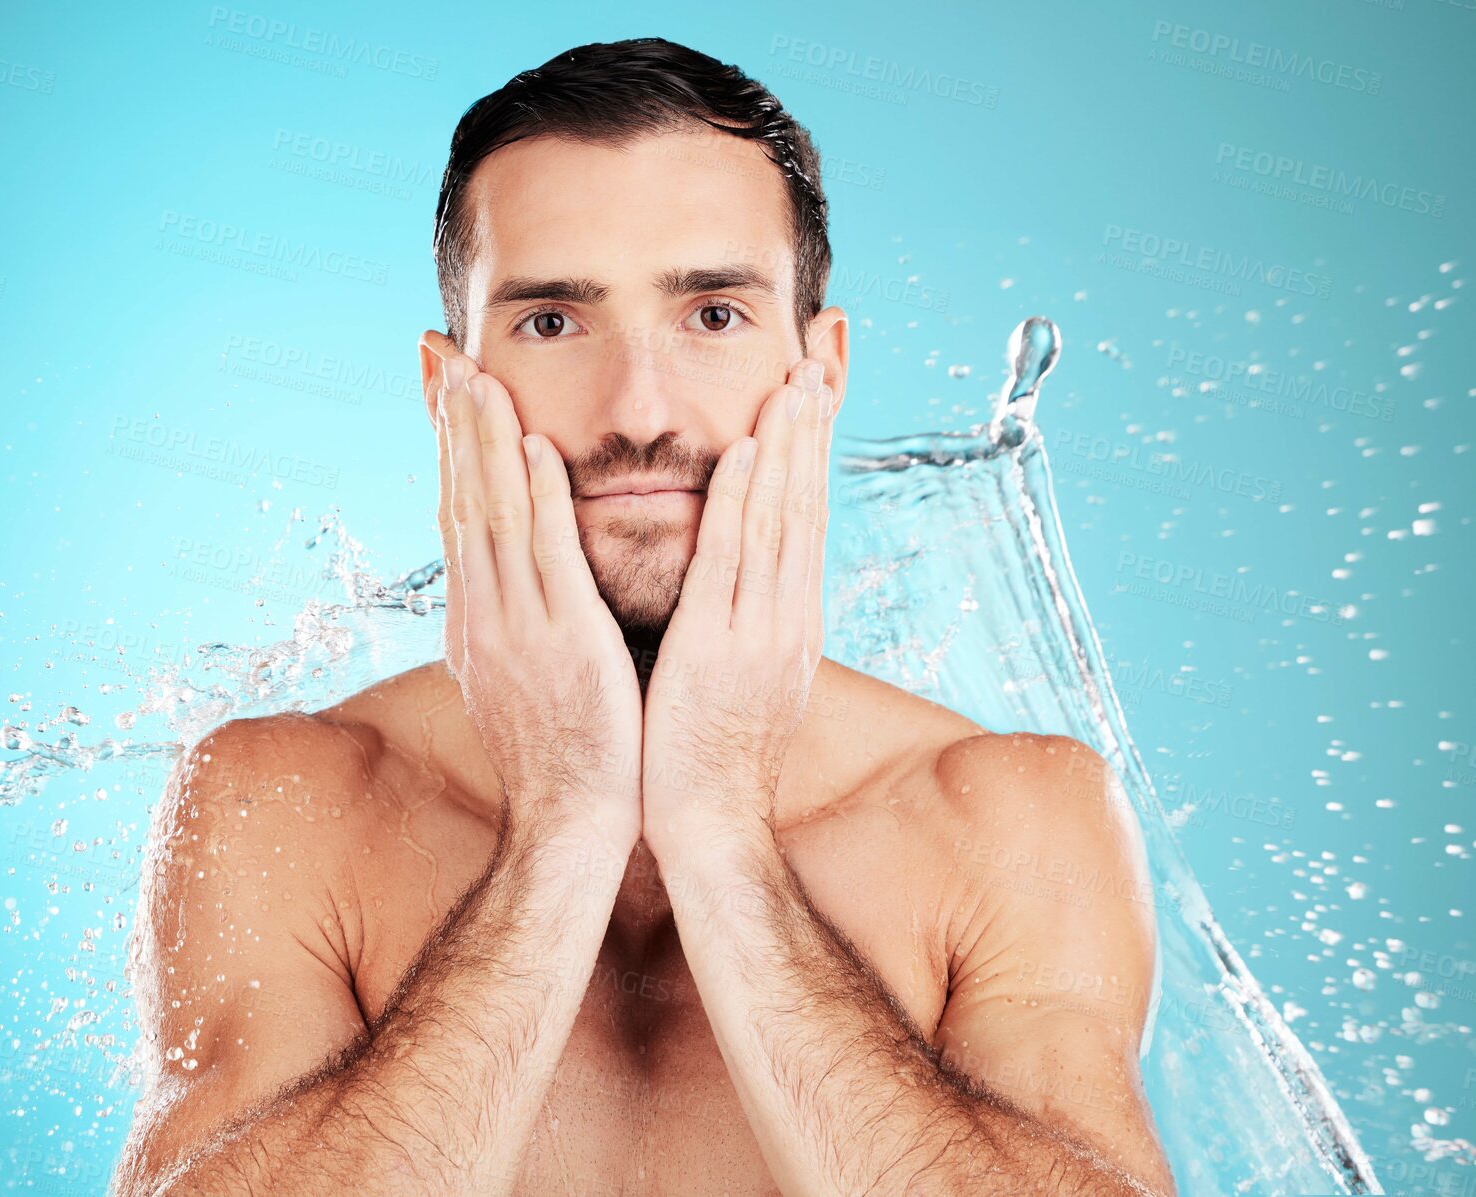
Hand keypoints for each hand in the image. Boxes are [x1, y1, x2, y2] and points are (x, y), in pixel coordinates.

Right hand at [434, 353, 642, 854]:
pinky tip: (533, 447)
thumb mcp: (516, 679)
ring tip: (479, 374)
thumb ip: (508, 624)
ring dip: (485, 442)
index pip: (456, 517)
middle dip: (454, 426)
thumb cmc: (560, 754)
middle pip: (462, 502)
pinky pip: (547, 557)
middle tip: (445, 356)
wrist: (571, 822)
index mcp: (476, 622)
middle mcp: (485, 616)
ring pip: (494, 516)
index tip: (444, 391)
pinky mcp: (563, 642)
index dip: (448, 451)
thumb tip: (499, 589)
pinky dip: (537, 499)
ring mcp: (519, 627)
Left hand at [641, 357, 835, 863]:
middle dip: (812, 430)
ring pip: (780, 521)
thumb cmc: (711, 756)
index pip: (805, 519)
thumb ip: (745, 622)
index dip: (811, 453)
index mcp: (788, 621)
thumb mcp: (741, 676)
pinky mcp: (721, 650)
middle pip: (806, 505)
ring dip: (786, 446)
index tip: (813, 393)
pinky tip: (744, 452)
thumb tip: (741, 583)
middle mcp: (787, 617)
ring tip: (793, 379)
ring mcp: (761, 632)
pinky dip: (741, 504)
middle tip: (818, 358)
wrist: (710, 829)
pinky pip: (731, 564)